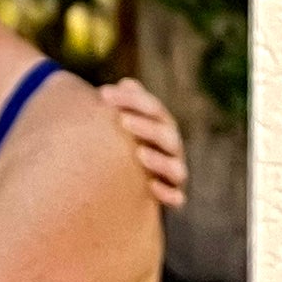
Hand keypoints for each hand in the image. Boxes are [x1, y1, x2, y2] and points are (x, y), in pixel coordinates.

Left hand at [98, 76, 188, 209]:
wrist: (142, 186)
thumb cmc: (134, 146)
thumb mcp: (133, 124)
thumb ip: (130, 104)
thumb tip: (126, 83)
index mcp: (163, 126)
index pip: (152, 108)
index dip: (130, 99)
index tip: (103, 94)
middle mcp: (172, 148)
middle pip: (166, 134)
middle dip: (146, 127)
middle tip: (122, 120)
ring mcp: (175, 173)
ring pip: (176, 167)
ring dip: (159, 160)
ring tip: (139, 153)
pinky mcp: (174, 197)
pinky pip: (177, 198)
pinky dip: (168, 193)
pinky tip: (152, 186)